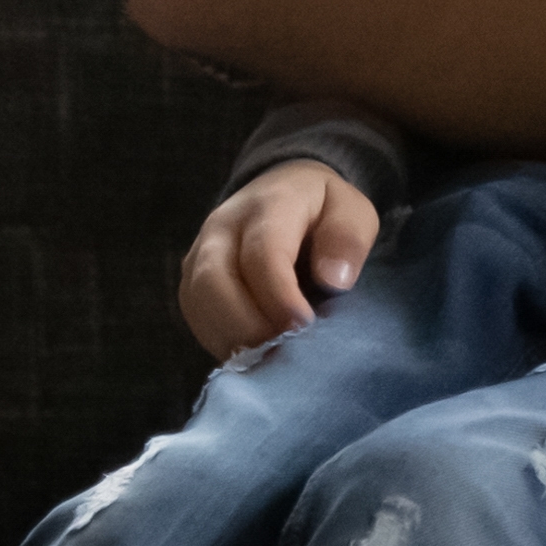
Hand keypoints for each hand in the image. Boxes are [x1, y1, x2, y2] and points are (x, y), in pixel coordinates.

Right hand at [177, 159, 379, 356]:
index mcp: (269, 204)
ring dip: (232, 337)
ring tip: (271, 355)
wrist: (283, 190)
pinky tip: (253, 351)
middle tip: (284, 349)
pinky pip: (194, 315)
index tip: (304, 325)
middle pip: (214, 281)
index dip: (280, 296)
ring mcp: (199, 252)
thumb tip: (333, 281)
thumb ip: (348, 240)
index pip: (261, 254)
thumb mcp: (354, 212)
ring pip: (197, 302)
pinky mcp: (191, 279)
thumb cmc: (323, 209)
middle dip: (249, 325)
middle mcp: (223, 226)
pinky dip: (220, 339)